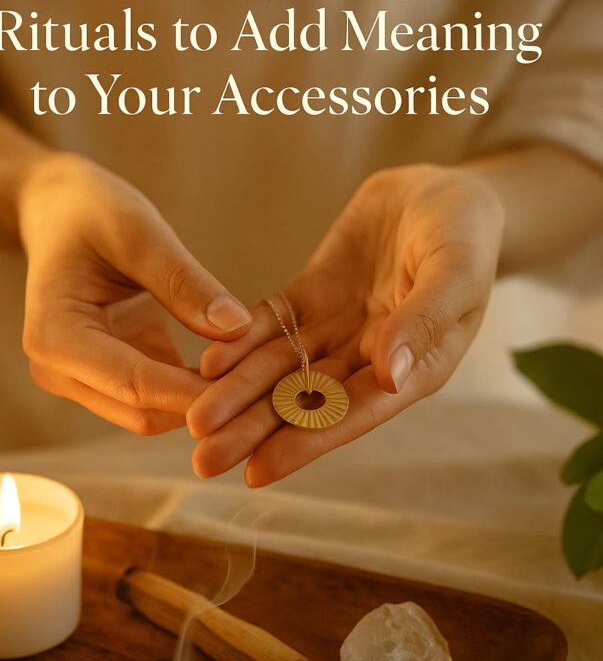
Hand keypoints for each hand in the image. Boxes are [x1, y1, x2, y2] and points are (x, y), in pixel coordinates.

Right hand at [18, 153, 250, 432]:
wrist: (57, 211)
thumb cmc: (90, 210)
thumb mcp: (138, 231)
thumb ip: (183, 282)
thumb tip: (237, 328)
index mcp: (54, 336)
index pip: (133, 382)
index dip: (193, 393)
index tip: (253, 391)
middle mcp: (58, 370)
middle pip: (141, 411)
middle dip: (203, 406)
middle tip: (270, 393)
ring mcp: (80, 380)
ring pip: (151, 414)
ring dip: (203, 405)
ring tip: (261, 387)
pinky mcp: (106, 377)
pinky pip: (156, 397)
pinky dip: (195, 390)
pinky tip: (240, 375)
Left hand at [187, 164, 503, 483]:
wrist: (442, 189)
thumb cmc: (466, 233)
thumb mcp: (457, 271)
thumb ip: (423, 320)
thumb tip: (388, 374)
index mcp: (413, 367)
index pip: (353, 413)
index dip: (306, 442)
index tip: (258, 471)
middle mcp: (368, 359)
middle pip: (305, 402)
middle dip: (255, 430)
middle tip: (203, 459)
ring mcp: (336, 330)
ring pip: (279, 370)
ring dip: (237, 394)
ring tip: (194, 420)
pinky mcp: (311, 298)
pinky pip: (270, 326)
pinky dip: (240, 344)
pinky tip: (208, 362)